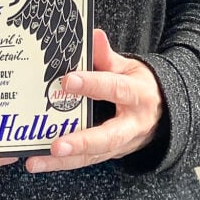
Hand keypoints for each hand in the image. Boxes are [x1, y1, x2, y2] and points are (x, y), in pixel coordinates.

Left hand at [25, 28, 161, 173]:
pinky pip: (86, 161)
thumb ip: (107, 56)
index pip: (115, 88)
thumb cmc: (139, 86)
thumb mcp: (129, 67)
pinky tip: (39, 161)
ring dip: (64, 161)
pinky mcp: (110, 154)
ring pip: (93, 156)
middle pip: (108, 137)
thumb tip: (94, 35)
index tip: (68, 80)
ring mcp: (121, 144)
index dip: (92, 84)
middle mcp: (132, 125)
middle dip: (81, 142)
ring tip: (36, 160)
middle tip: (56, 145)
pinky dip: (62, 164)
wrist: (163, 114)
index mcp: (138, 95)